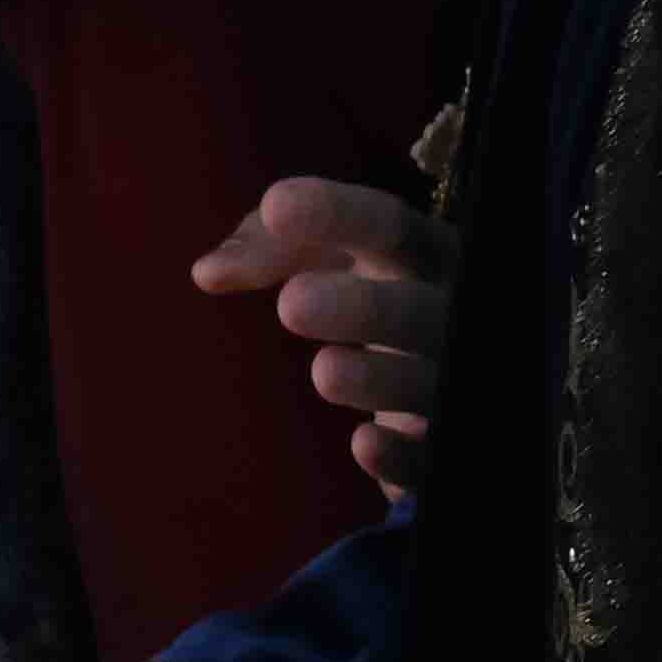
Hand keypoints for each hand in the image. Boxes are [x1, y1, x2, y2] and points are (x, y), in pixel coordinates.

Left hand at [199, 174, 452, 493]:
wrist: (445, 380)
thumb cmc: (376, 299)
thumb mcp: (332, 259)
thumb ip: (272, 251)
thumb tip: (207, 271)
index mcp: (425, 258)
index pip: (391, 227)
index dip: (339, 214)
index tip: (277, 206)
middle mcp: (451, 314)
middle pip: (419, 309)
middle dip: (365, 307)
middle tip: (292, 305)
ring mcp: (454, 382)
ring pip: (426, 383)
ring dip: (379, 378)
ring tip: (324, 372)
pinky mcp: (443, 448)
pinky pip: (429, 455)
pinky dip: (402, 454)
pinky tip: (364, 443)